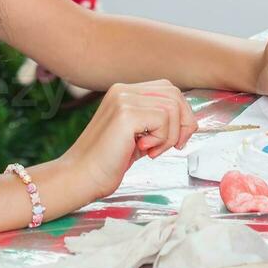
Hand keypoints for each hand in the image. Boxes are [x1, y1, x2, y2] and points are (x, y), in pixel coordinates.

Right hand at [60, 81, 196, 198]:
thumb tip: (188, 121)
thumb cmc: (107, 162)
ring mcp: (123, 100)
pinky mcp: (125, 114)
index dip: (181, 114)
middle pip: (174, 94)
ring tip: (152, 150)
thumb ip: (155, 121)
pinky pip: (164, 119)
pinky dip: (162, 139)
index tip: (177, 138)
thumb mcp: (137, 135)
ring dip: (170, 135)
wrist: (80, 177)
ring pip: (172, 107)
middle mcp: (123, 90)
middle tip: (174, 146)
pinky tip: (144, 150)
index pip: (168, 90)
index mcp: (124, 92)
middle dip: (183, 122)